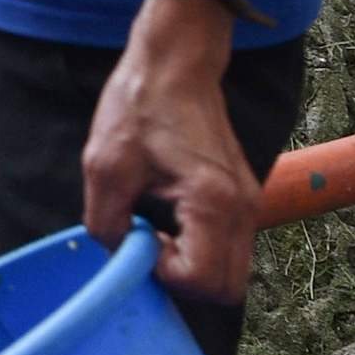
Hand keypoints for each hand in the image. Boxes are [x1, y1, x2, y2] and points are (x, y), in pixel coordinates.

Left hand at [80, 0, 260, 306]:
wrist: (175, 65)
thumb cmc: (140, 106)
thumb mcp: (104, 165)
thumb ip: (107, 223)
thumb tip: (121, 256)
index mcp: (214, 200)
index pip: (204, 281)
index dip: (166, 276)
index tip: (141, 240)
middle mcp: (244, 208)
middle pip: (227, 289)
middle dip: (184, 281)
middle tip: (149, 245)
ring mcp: (249, 203)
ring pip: (231, 272)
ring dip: (193, 266)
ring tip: (157, 229)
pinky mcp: (243, 197)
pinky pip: (229, 247)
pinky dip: (202, 249)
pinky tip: (170, 218)